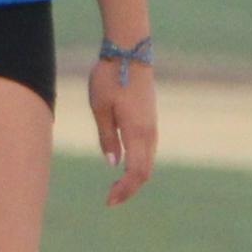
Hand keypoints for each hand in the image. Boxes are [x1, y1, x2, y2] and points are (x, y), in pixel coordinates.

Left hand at [89, 49, 158, 206]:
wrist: (130, 51)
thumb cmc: (110, 77)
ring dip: (134, 177)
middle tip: (109, 199)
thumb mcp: (100, 108)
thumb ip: (107, 138)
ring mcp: (152, 126)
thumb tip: (113, 164)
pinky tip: (124, 166)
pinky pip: (147, 150)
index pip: (136, 172)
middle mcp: (149, 132)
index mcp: (137, 132)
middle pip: (144, 171)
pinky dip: (138, 164)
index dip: (124, 190)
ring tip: (115, 187)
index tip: (108, 200)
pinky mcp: (150, 119)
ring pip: (148, 161)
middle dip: (129, 189)